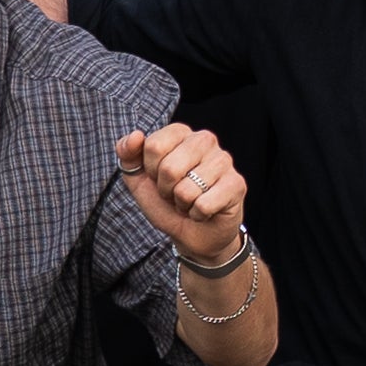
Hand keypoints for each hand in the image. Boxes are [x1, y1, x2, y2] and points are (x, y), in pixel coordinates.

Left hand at [120, 121, 249, 261]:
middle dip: (166, 190)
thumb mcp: (138, 179)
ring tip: (190, 201)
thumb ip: (127, 154)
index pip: (153, 146)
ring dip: (182, 204)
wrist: (191, 233)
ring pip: (186, 190)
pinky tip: (204, 210)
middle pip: (169, 168)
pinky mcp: (237, 184)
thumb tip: (135, 136)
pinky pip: (204, 204)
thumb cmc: (166, 202)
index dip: (150, 171)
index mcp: (181, 132)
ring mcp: (224, 160)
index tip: (158, 178)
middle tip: (175, 193)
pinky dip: (197, 215)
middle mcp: (205, 139)